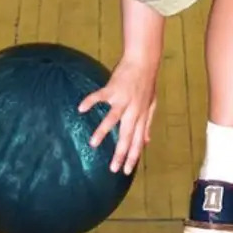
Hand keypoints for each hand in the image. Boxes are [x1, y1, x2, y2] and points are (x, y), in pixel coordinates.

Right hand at [78, 55, 158, 174]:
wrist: (143, 61)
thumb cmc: (146, 83)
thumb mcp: (151, 105)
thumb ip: (147, 123)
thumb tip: (147, 142)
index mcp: (141, 116)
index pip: (137, 141)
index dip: (132, 156)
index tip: (126, 171)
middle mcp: (133, 111)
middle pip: (127, 136)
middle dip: (120, 153)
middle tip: (113, 169)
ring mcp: (123, 99)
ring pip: (113, 119)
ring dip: (102, 131)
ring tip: (92, 144)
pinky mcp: (113, 88)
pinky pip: (100, 96)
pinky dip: (90, 101)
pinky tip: (81, 108)